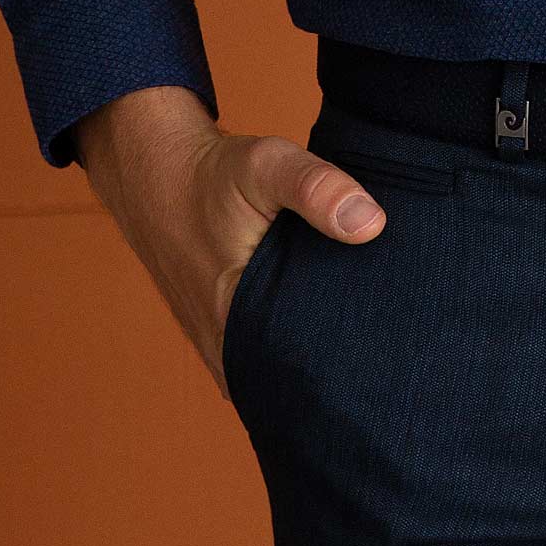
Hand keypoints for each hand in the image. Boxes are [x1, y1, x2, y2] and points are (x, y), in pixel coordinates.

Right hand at [69, 85, 387, 397]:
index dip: (348, 364)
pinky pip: (260, 365)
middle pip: (294, 380)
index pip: (305, 370)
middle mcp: (224, 346)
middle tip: (385, 352)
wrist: (156, 177)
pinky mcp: (219, 339)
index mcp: (236, 316)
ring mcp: (218, 349)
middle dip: (336, 371)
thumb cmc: (215, 174)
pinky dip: (288, 356)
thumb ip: (317, 189)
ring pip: (275, 377)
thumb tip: (372, 224)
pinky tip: (321, 337)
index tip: (388, 351)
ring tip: (362, 351)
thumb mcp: (267, 164)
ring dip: (310, 366)